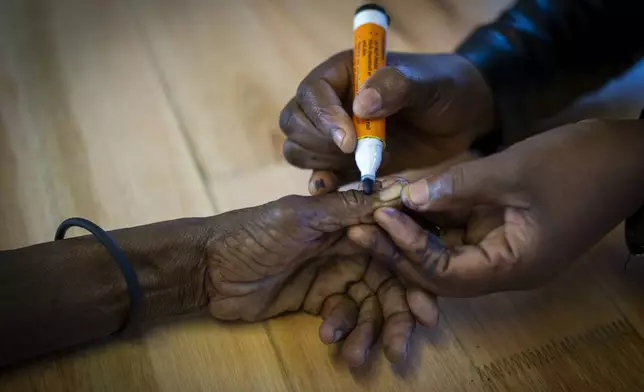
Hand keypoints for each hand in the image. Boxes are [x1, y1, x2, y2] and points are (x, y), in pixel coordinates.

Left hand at [203, 190, 436, 365]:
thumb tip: (399, 192)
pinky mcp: (319, 302)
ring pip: (368, 307)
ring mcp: (334, 278)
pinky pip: (343, 318)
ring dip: (369, 332)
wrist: (210, 268)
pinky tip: (329, 337)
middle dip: (398, 316)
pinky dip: (342, 330)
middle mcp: (350, 250)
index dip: (414, 276)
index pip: (394, 248)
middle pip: (388, 284)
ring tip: (359, 355)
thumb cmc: (255, 234)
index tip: (428, 305)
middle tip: (402, 345)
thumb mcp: (300, 217)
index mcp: (350, 224)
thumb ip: (347, 208)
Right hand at [279, 50, 493, 193]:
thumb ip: (396, 86)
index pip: (312, 93)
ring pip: (299, 148)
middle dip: (318, 142)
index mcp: (343, 74)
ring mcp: (334, 134)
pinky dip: (322, 182)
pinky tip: (333, 189)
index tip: (350, 141)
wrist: (463, 118)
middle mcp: (331, 102)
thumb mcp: (427, 83)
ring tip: (359, 165)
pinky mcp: (344, 163)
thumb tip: (360, 104)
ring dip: (321, 161)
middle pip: (295, 122)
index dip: (324, 117)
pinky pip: (319, 173)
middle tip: (354, 153)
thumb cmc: (445, 89)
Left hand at [349, 120, 643, 295]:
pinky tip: (403, 200)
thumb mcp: (515, 171)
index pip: (446, 275)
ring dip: (410, 232)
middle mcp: (502, 267)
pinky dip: (431, 217)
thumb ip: (458, 186)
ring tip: (370, 214)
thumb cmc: (579, 164)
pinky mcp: (500, 229)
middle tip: (357, 225)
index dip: (409, 248)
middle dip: (398, 248)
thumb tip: (406, 196)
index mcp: (513, 267)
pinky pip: (457, 231)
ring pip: (443, 251)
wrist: (628, 156)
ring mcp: (502, 249)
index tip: (379, 219)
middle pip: (437, 270)